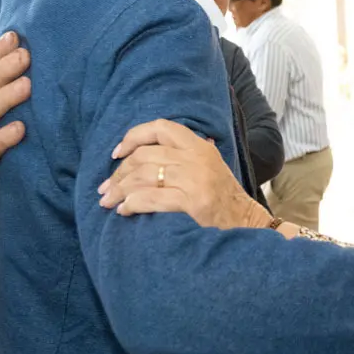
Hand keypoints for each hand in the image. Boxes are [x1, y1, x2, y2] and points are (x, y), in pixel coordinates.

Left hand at [98, 119, 270, 229]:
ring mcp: (195, 179)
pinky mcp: (192, 202)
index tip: (117, 153)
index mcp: (200, 147)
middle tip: (105, 188)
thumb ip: (186, 156)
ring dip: (120, 190)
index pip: (161, 128)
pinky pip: (151, 198)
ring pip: (143, 176)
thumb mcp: (210, 168)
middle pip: (145, 156)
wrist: (248, 226)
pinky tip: (124, 211)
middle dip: (119, 173)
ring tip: (108, 202)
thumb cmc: (225, 201)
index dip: (134, 136)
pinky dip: (132, 204)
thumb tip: (144, 154)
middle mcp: (197, 158)